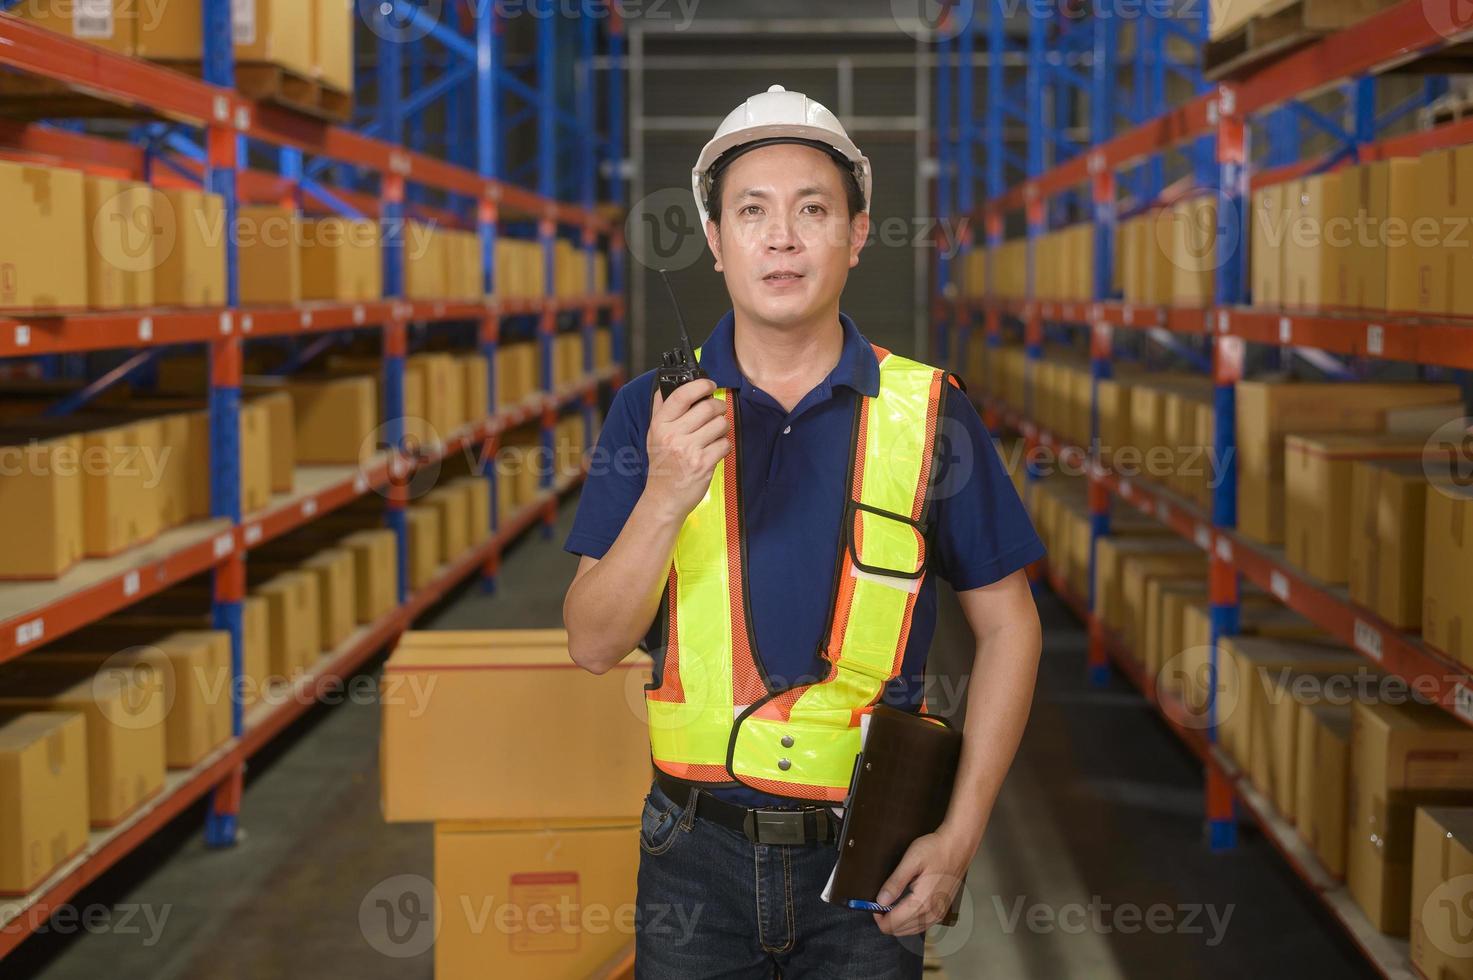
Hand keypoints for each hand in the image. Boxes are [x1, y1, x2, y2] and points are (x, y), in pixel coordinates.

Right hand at [644, 378, 727, 521]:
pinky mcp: (703, 464)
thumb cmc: (661, 465)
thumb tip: (664, 386)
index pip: (681, 395)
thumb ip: (659, 410)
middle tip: (717, 412)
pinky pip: (725, 444)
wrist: (664, 498)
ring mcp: (689, 450)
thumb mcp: (653, 435)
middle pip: (707, 408)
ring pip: (720, 424)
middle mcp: (673, 436)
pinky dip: (724, 446)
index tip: (709, 384)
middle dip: (718, 407)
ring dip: (722, 427)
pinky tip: (715, 450)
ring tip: (714, 434)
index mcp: (660, 425)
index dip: (700, 385)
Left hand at [872, 831, 972, 936]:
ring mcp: (938, 914)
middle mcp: (931, 913)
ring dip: (897, 921)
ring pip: (910, 930)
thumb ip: (895, 883)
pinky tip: (905, 908)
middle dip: (886, 919)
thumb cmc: (936, 850)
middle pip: (900, 930)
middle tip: (881, 902)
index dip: (878, 916)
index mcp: (922, 902)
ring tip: (891, 903)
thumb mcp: (911, 861)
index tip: (873, 904)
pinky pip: (921, 925)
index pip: (892, 924)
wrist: (958, 846)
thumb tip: (880, 901)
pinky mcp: (942, 911)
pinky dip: (909, 921)